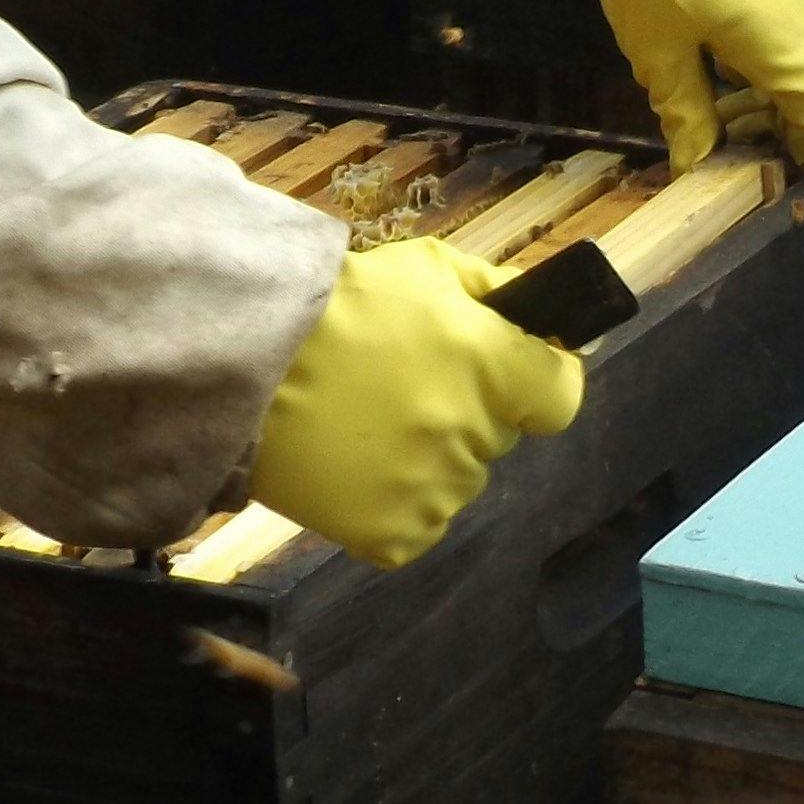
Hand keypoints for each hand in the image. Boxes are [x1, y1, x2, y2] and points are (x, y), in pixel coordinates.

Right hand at [246, 240, 584, 567]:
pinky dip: (393, 503)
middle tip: (402, 387)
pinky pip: (417, 525)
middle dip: (466, 412)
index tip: (512, 376)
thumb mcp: (423, 268)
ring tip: (365, 422)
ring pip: (457, 481)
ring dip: (428, 459)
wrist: (243, 364)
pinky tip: (354, 466)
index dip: (538, 383)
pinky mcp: (392, 535)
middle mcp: (471, 433)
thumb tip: (541, 319)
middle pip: (498, 437)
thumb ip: (493, 291)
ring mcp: (432, 491)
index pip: (560, 397)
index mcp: (491, 366)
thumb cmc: (334, 308)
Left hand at [585, 0, 803, 175]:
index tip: (772, 170)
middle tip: (743, 138)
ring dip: (781, 81)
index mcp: (791, 56)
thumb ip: (685, 112)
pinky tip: (723, 45)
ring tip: (723, 95)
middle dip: (795, 120)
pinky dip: (774, 44)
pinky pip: (796, 15)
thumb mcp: (660, 53)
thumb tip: (694, 163)